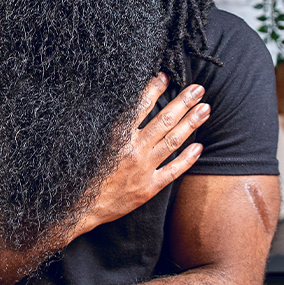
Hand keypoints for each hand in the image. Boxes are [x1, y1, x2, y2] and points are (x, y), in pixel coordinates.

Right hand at [75, 73, 209, 235]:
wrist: (79, 208)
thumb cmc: (81, 172)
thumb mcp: (90, 142)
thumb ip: (108, 125)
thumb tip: (123, 105)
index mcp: (116, 135)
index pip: (141, 105)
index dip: (155, 88)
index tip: (166, 76)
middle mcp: (133, 149)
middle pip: (164, 120)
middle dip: (183, 102)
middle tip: (198, 88)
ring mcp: (144, 168)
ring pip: (172, 141)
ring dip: (191, 123)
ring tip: (205, 109)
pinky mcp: (149, 187)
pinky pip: (173, 171)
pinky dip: (187, 158)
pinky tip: (199, 147)